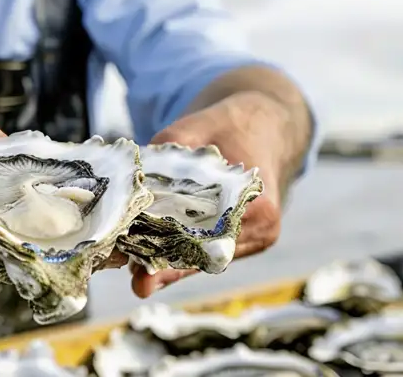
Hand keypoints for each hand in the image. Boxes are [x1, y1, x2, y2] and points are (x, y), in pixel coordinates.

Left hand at [131, 91, 287, 297]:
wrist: (267, 122)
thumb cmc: (232, 123)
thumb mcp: (196, 126)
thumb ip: (167, 152)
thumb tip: (135, 182)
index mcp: (258, 204)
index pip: (209, 237)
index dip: (174, 253)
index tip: (142, 267)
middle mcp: (264, 227)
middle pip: (207, 255)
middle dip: (168, 265)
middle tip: (135, 279)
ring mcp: (260, 237)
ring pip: (208, 258)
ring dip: (173, 262)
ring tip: (136, 270)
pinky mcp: (250, 239)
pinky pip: (213, 250)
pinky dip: (185, 252)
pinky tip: (154, 258)